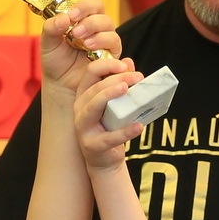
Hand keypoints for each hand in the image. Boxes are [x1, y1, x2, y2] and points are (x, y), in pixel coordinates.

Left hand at [37, 0, 122, 92]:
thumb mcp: (47, 42)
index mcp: (79, 13)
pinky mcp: (111, 51)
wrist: (61, 84)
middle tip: (72, 16)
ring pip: (106, 21)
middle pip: (98, 3)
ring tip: (77, 36)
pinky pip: (113, 39)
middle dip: (85, 7)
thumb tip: (63, 17)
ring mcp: (104, 35)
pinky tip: (88, 46)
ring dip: (91, 25)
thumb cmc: (55, 60)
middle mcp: (93, 21)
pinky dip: (101, 40)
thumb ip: (51, 28)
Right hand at [72, 55, 141, 171]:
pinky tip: (138, 126)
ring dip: (110, 95)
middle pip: (95, 87)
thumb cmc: (110, 126)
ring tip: (128, 89)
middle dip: (117, 79)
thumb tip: (129, 62)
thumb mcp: (116, 103)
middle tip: (138, 77)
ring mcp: (83, 127)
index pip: (91, 72)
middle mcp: (80, 108)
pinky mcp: (92, 145)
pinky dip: (125, 132)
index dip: (107, 65)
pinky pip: (109, 137)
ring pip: (93, 106)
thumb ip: (121, 82)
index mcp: (85, 94)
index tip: (126, 66)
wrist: (105, 157)